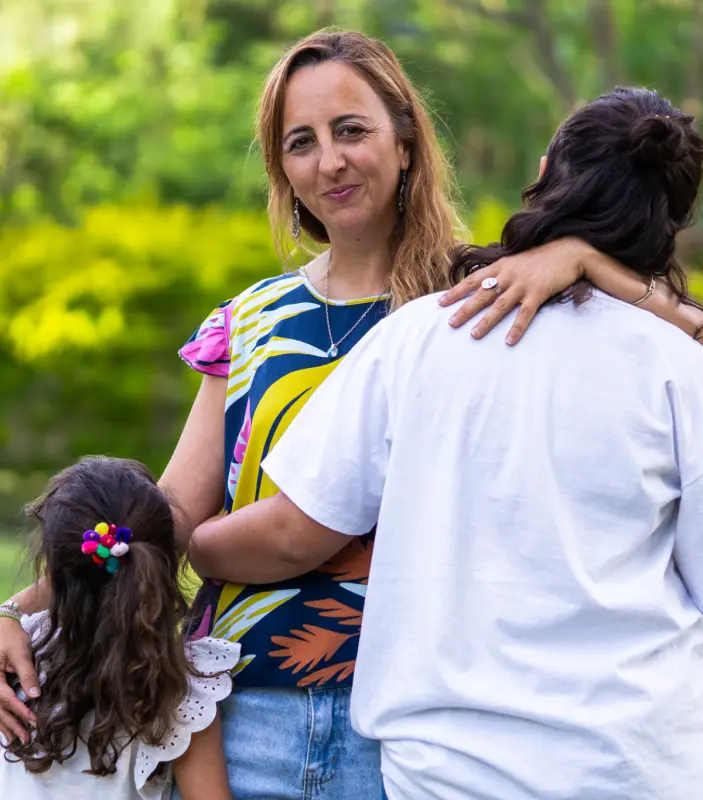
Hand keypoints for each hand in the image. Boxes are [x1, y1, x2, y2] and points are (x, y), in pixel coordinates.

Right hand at [0, 616, 38, 743]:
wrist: (1, 623)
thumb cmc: (10, 636)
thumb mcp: (20, 653)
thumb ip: (27, 674)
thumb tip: (35, 695)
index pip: (5, 698)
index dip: (19, 710)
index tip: (33, 720)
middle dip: (12, 724)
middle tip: (26, 738)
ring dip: (5, 725)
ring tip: (18, 739)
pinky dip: (1, 717)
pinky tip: (7, 729)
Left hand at [439, 238, 587, 343]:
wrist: (569, 251)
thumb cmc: (541, 258)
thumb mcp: (515, 261)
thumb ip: (500, 272)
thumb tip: (484, 285)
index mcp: (500, 266)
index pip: (472, 279)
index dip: (456, 291)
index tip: (441, 302)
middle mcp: (508, 275)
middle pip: (482, 294)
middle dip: (465, 309)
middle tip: (450, 324)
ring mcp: (522, 284)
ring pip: (499, 305)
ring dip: (486, 322)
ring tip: (473, 335)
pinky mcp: (538, 293)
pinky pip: (525, 314)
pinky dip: (517, 328)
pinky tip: (509, 341)